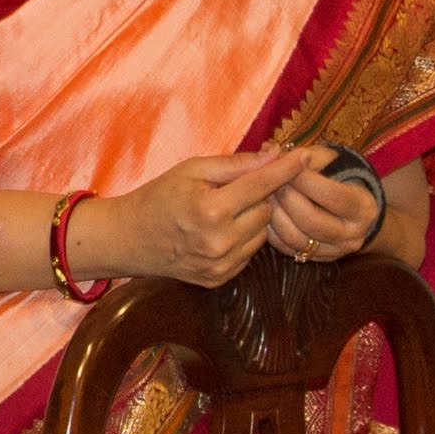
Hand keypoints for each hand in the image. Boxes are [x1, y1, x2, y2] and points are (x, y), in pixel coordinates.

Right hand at [98, 150, 316, 284]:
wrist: (129, 239)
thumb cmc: (159, 196)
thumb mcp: (192, 170)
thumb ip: (236, 164)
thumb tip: (275, 154)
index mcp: (211, 210)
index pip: (261, 185)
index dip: (285, 169)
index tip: (305, 156)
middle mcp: (220, 242)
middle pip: (267, 211)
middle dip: (260, 196)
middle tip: (240, 186)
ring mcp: (220, 265)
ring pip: (262, 234)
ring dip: (253, 218)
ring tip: (227, 210)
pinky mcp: (220, 279)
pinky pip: (249, 253)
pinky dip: (243, 238)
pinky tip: (220, 230)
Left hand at [262, 151, 388, 261]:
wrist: (352, 211)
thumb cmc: (339, 178)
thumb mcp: (333, 162)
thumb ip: (308, 156)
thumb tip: (274, 150)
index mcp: (364, 208)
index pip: (333, 196)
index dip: (306, 180)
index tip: (287, 165)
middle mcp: (352, 235)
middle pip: (312, 220)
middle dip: (287, 198)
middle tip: (270, 180)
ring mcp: (334, 251)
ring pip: (296, 238)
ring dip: (275, 214)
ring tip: (264, 195)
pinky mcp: (315, 260)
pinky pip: (287, 248)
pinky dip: (271, 231)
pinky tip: (264, 213)